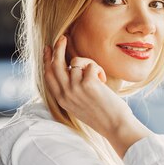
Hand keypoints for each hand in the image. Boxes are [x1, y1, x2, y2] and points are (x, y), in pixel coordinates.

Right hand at [43, 35, 150, 156]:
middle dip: (58, 48)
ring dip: (90, 65)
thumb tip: (71, 69)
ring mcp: (75, 88)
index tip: (48, 49)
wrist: (116, 126)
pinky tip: (104, 82)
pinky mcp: (88, 83)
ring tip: (100, 80)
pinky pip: (90, 65)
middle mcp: (65, 94)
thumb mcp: (80, 105)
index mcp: (61, 100)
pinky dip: (98, 70)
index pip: (48, 76)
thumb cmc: (103, 116)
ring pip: (76, 63)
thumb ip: (72, 90)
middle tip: (63, 37)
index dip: (47, 60)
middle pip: (55, 65)